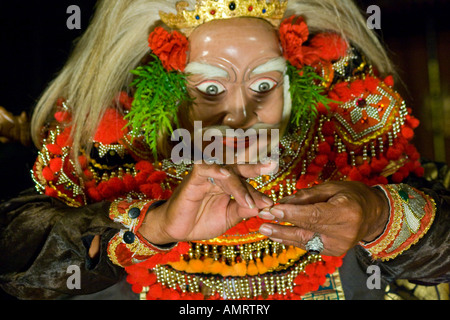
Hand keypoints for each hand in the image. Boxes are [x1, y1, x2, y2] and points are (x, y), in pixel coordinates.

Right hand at [139, 162, 275, 244]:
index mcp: (229, 184)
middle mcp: (220, 176)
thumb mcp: (229, 217)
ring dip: (239, 185)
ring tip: (249, 199)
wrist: (178, 230)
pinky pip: (205, 168)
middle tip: (272, 166)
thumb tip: (264, 206)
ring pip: (226, 171)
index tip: (271, 204)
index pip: (247, 182)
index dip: (258, 192)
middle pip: (240, 168)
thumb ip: (244, 209)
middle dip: (255, 167)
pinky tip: (227, 174)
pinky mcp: (193, 178)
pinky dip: (216, 169)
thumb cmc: (202, 221)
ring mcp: (207, 175)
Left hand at [257, 181, 389, 255]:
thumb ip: (307, 196)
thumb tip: (282, 202)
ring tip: (264, 229)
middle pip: (307, 230)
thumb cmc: (352, 195)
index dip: (292, 214)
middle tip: (261, 224)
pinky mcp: (333, 252)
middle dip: (281, 227)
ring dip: (282, 235)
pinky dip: (293, 239)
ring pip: (305, 240)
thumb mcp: (332, 188)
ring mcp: (339, 246)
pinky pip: (309, 244)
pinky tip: (278, 234)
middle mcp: (344, 233)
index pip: (314, 215)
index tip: (273, 211)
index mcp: (346, 213)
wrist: (374, 214)